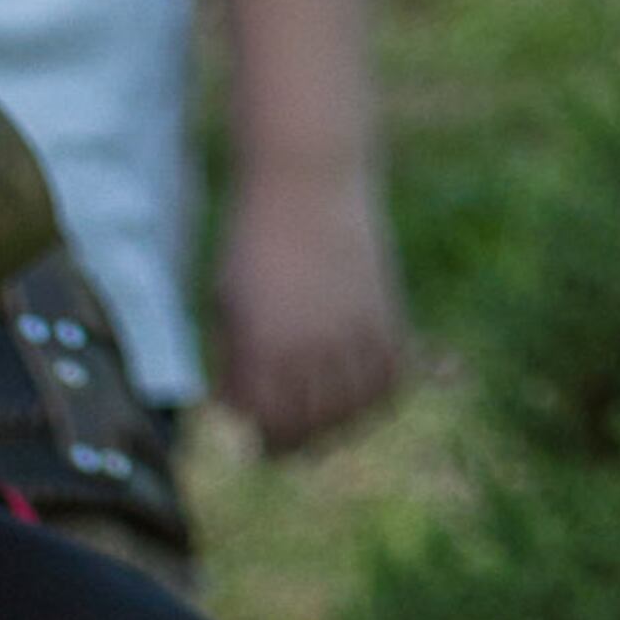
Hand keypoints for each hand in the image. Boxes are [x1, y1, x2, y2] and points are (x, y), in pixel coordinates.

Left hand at [214, 154, 407, 454]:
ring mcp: (353, 332)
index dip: (266, 441)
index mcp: (263, 353)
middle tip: (294, 440)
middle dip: (301, 441)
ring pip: (356, 411)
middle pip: (314, 430)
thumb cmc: (254, 242)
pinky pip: (391, 377)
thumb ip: (236, 364)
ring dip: (342, 423)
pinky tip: (362, 390)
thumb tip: (244, 414)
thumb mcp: (227, 307)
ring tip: (328, 418)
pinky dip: (379, 393)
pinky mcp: (385, 312)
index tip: (262, 441)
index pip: (271, 428)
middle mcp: (312, 351)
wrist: (306, 177)